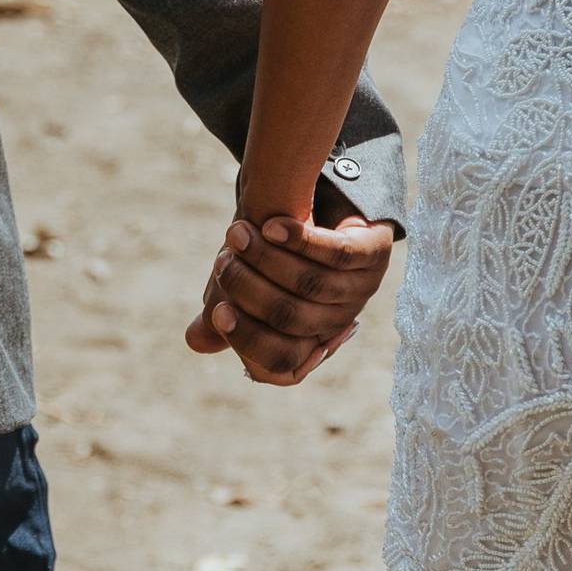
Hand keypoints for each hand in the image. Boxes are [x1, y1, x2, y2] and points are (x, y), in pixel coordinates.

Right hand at [185, 213, 392, 384]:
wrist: (325, 206)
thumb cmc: (281, 256)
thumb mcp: (248, 283)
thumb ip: (225, 309)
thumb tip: (196, 339)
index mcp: (310, 342)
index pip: (280, 364)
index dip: (247, 340)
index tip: (220, 311)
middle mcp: (338, 321)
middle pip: (290, 318)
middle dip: (248, 288)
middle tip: (222, 260)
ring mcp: (361, 288)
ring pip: (310, 283)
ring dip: (266, 256)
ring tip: (237, 233)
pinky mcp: (374, 253)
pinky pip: (336, 254)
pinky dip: (300, 240)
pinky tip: (272, 226)